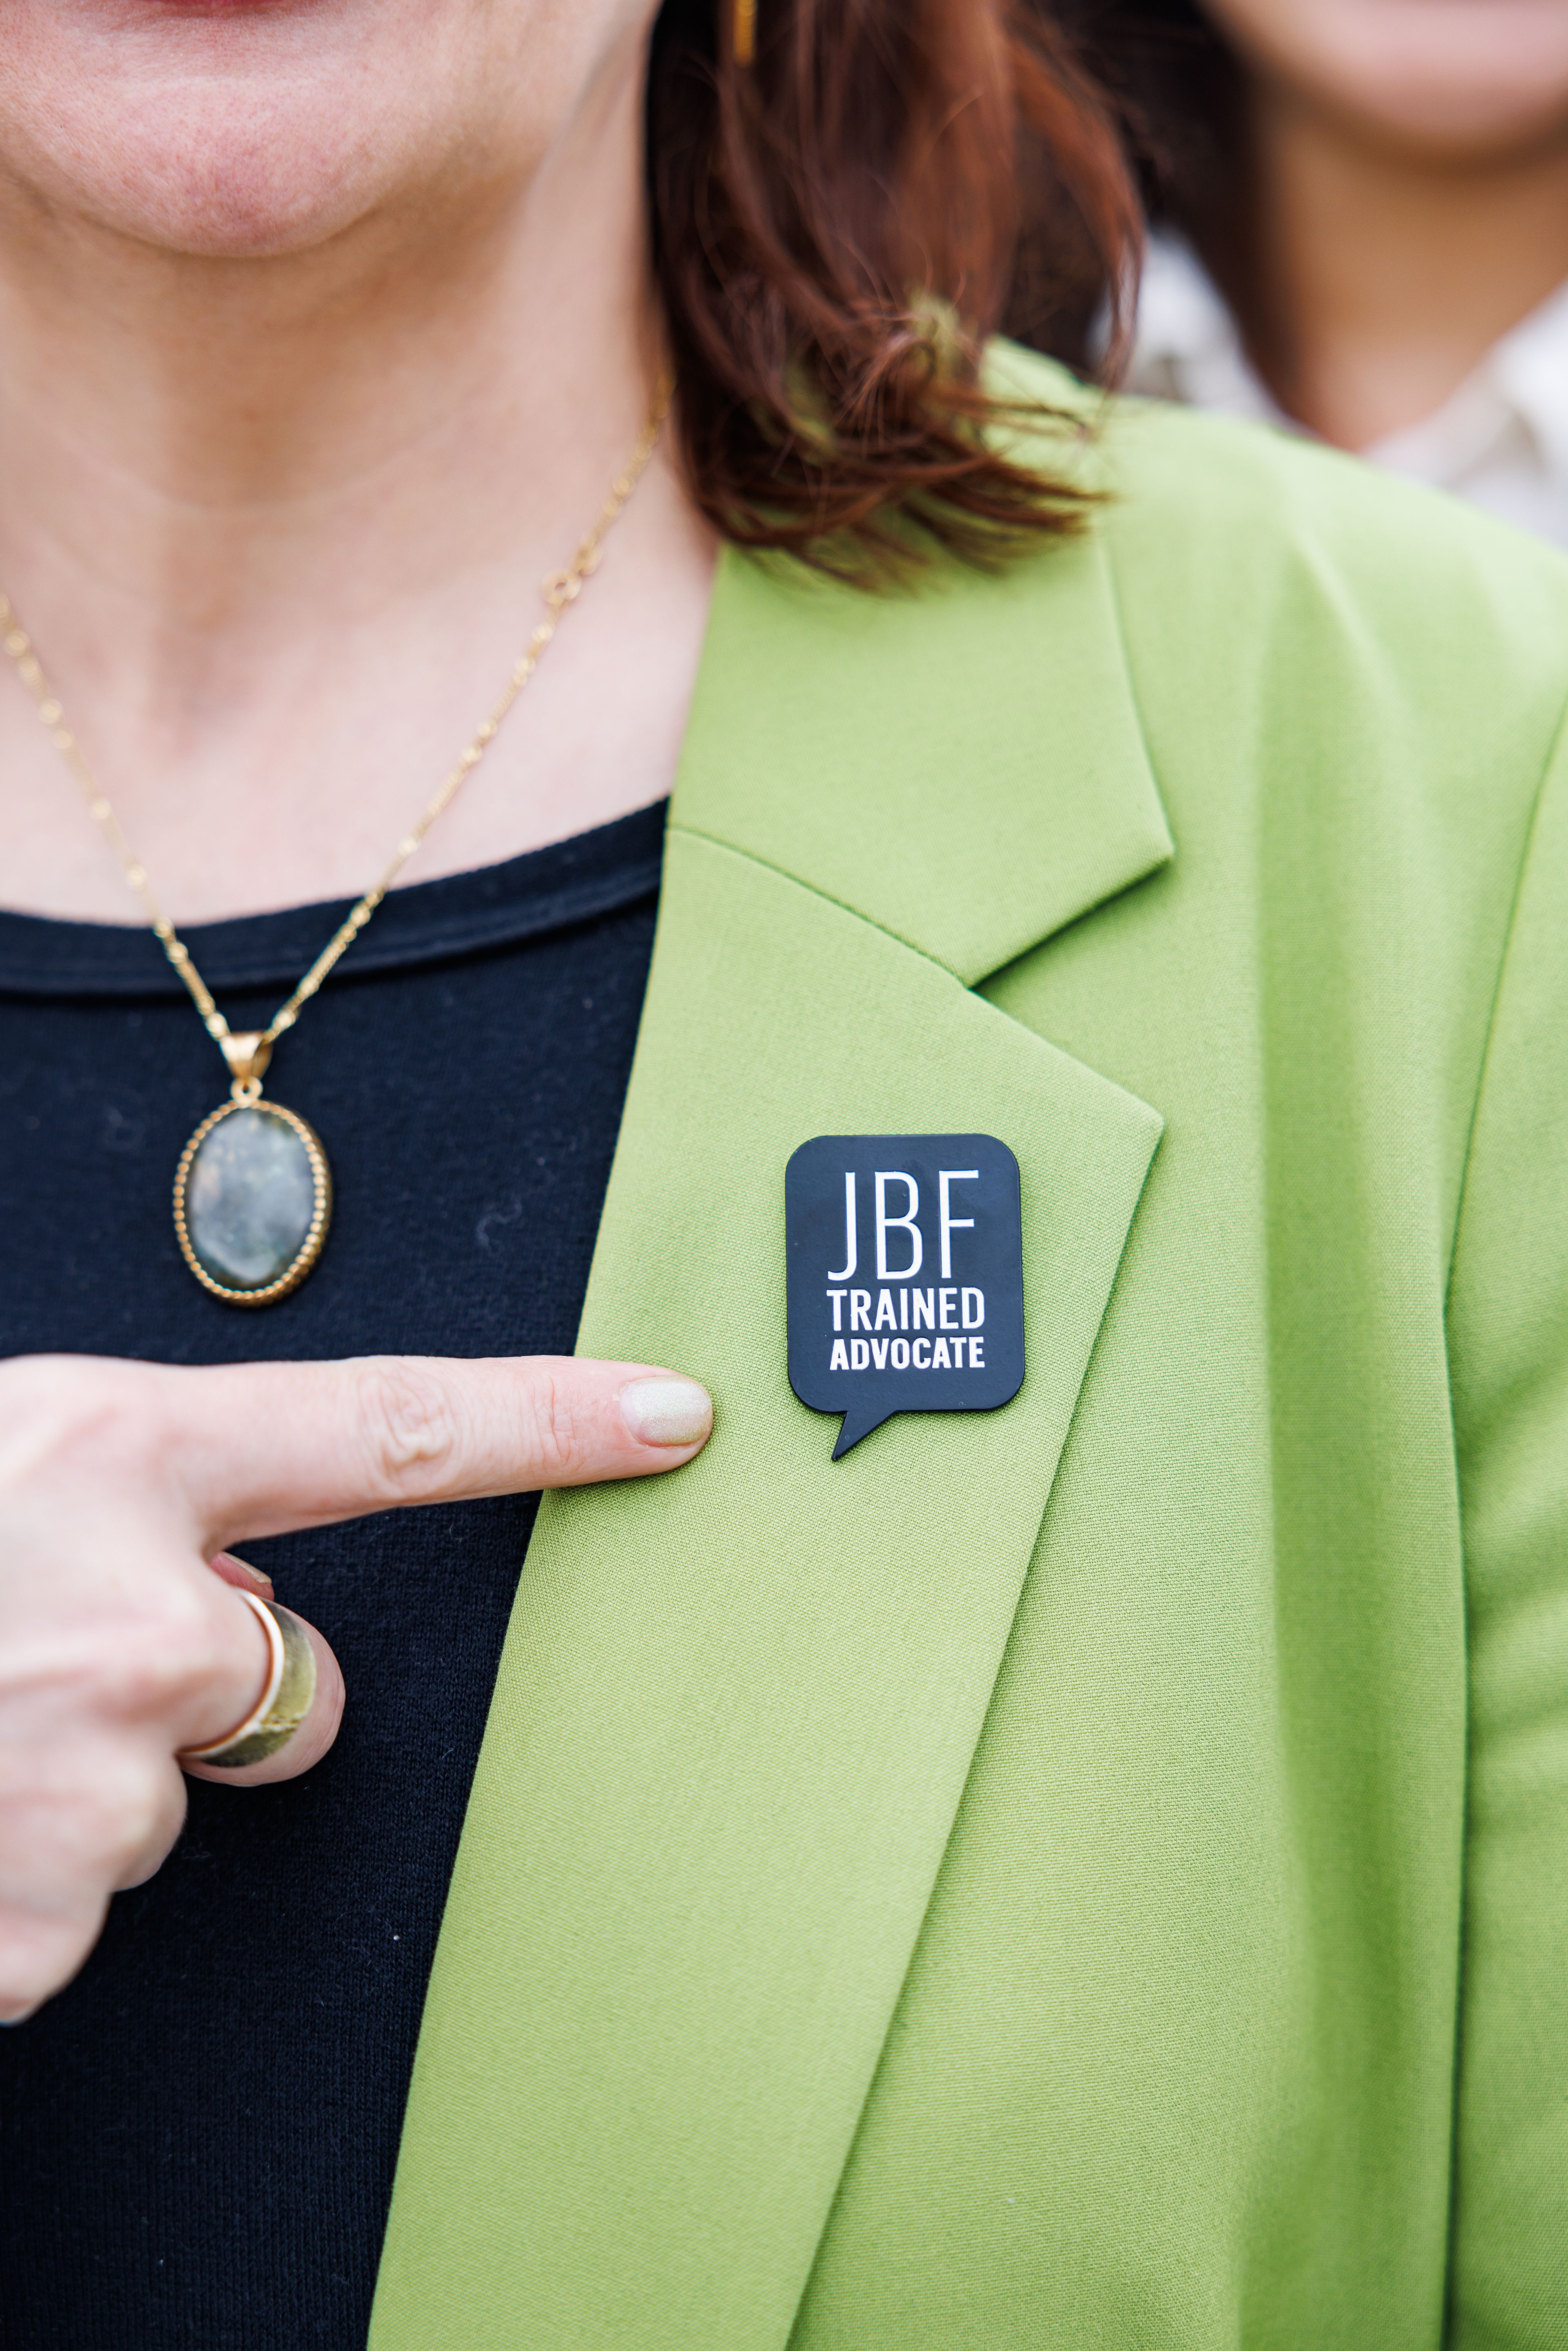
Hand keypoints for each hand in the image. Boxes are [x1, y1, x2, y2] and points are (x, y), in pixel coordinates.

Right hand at [0, 1351, 711, 2022]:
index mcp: (121, 1461)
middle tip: (47, 1664)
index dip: (548, 1423)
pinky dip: (19, 1877)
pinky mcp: (43, 1917)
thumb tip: (246, 1591)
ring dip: (81, 1786)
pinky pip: (78, 1907)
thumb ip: (148, 1504)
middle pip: (303, 1687)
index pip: (392, 1431)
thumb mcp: (10, 1462)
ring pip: (172, 1805)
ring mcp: (96, 1777)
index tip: (667, 1416)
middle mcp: (139, 1619)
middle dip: (206, 1694)